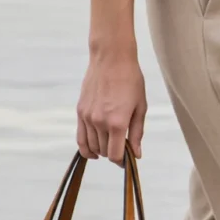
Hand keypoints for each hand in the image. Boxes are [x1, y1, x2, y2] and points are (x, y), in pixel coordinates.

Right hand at [76, 46, 146, 164]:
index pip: (114, 155)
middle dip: (113, 153)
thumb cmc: (130, 80)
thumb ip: (136, 133)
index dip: (122, 161)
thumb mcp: (140, 107)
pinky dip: (86, 147)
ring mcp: (87, 117)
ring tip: (111, 144)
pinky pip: (80, 137)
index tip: (127, 159)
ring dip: (101, 150)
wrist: (111, 59)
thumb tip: (136, 154)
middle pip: (104, 151)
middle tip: (122, 147)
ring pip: (92, 146)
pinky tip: (93, 151)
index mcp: (117, 122)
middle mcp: (99, 122)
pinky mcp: (80, 111)